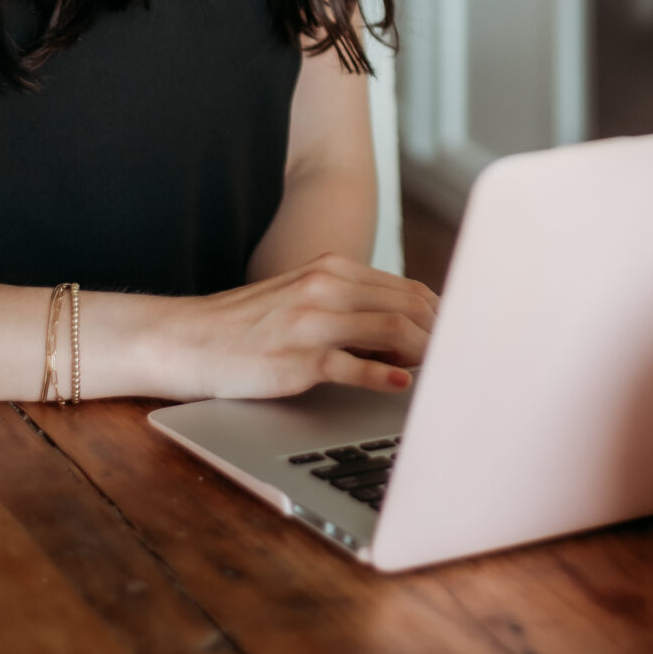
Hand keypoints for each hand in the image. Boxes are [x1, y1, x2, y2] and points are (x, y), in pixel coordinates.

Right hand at [123, 254, 438, 400]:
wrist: (183, 339)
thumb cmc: (246, 327)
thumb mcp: (301, 302)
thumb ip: (349, 309)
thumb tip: (405, 337)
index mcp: (331, 270)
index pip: (407, 289)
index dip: (442, 314)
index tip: (465, 336)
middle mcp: (324, 287)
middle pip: (407, 305)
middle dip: (444, 333)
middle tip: (469, 358)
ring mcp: (309, 321)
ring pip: (389, 328)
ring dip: (426, 351)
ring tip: (447, 371)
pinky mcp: (293, 358)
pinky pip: (348, 363)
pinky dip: (380, 373)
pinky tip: (401, 384)